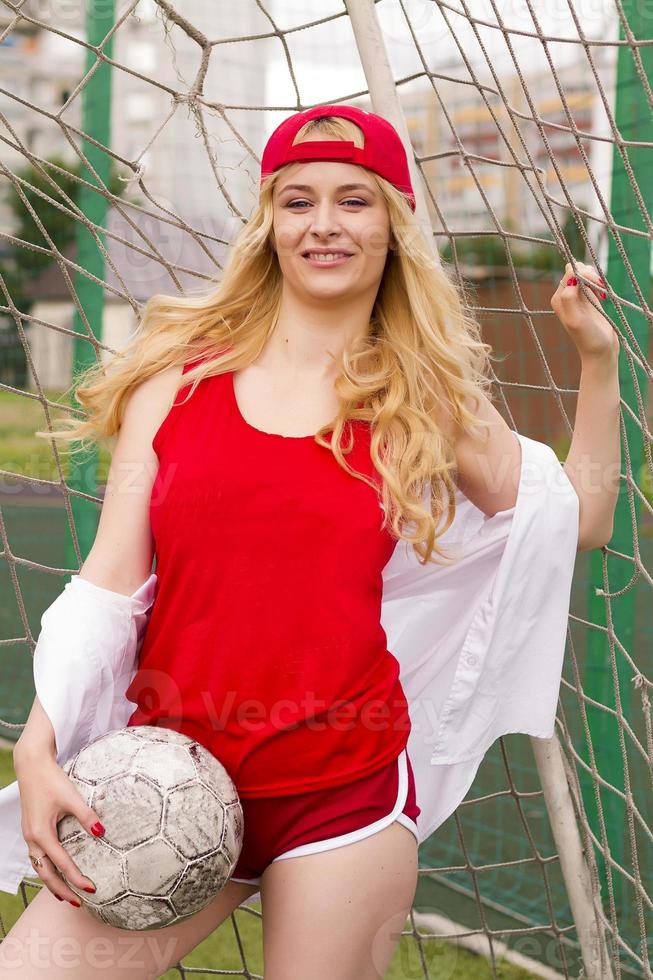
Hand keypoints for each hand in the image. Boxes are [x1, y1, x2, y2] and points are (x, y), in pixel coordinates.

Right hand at [15, 754, 104, 905]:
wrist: (32, 765)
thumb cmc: (51, 780)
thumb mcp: (71, 796)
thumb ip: (86, 815)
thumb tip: (102, 832)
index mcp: (41, 833)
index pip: (61, 863)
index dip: (76, 878)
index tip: (92, 888)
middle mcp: (32, 839)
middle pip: (45, 873)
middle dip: (61, 890)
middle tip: (78, 903)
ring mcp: (29, 835)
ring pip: (39, 867)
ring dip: (52, 882)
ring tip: (67, 895)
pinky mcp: (31, 829)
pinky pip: (38, 857)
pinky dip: (47, 869)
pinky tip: (57, 871)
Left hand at [550, 261, 619, 361]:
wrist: (600, 351)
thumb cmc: (587, 338)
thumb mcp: (575, 320)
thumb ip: (569, 299)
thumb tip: (570, 279)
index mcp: (558, 299)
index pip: (569, 272)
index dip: (583, 273)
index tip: (595, 283)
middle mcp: (565, 296)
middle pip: (577, 270)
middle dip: (590, 274)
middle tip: (600, 287)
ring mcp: (578, 296)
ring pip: (585, 273)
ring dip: (596, 278)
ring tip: (603, 293)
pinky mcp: (589, 299)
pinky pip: (593, 281)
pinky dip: (600, 283)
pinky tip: (604, 295)